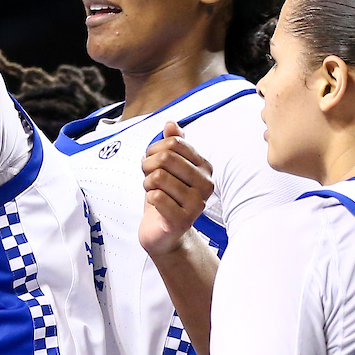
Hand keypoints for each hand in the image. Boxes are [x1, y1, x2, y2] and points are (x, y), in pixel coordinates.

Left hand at [139, 121, 213, 256]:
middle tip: (149, 177)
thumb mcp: (167, 167)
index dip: (154, 149)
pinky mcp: (183, 220)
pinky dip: (149, 198)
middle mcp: (206, 184)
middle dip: (148, 166)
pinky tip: (156, 205)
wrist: (163, 231)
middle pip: (165, 157)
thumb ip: (172, 144)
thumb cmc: (166, 196)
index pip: (174, 143)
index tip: (152, 160)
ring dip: (147, 184)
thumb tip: (171, 123)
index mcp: (205, 167)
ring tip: (154, 192)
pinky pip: (155, 197)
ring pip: (158, 177)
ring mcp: (197, 203)